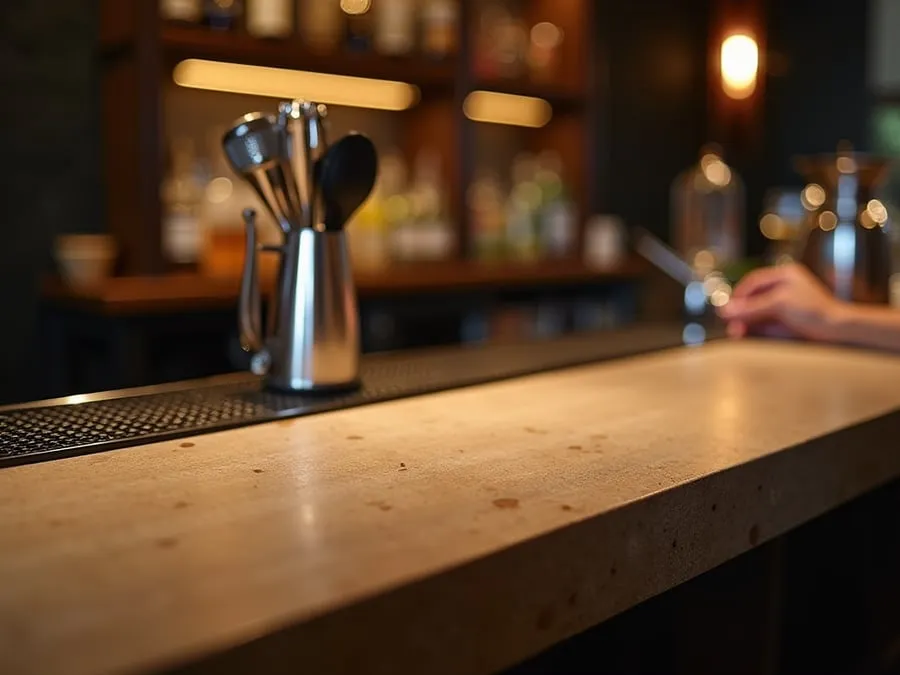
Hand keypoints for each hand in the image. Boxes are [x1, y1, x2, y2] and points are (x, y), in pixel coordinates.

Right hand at [718, 263, 845, 340]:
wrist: (838, 331)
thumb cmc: (814, 311)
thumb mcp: (779, 304)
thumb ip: (751, 308)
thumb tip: (724, 310)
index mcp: (785, 275)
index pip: (753, 281)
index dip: (739, 295)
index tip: (728, 309)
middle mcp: (784, 288)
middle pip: (753, 298)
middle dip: (741, 312)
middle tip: (731, 326)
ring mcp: (786, 305)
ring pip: (757, 313)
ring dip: (745, 323)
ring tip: (737, 333)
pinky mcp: (787, 321)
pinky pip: (764, 324)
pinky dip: (754, 330)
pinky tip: (746, 335)